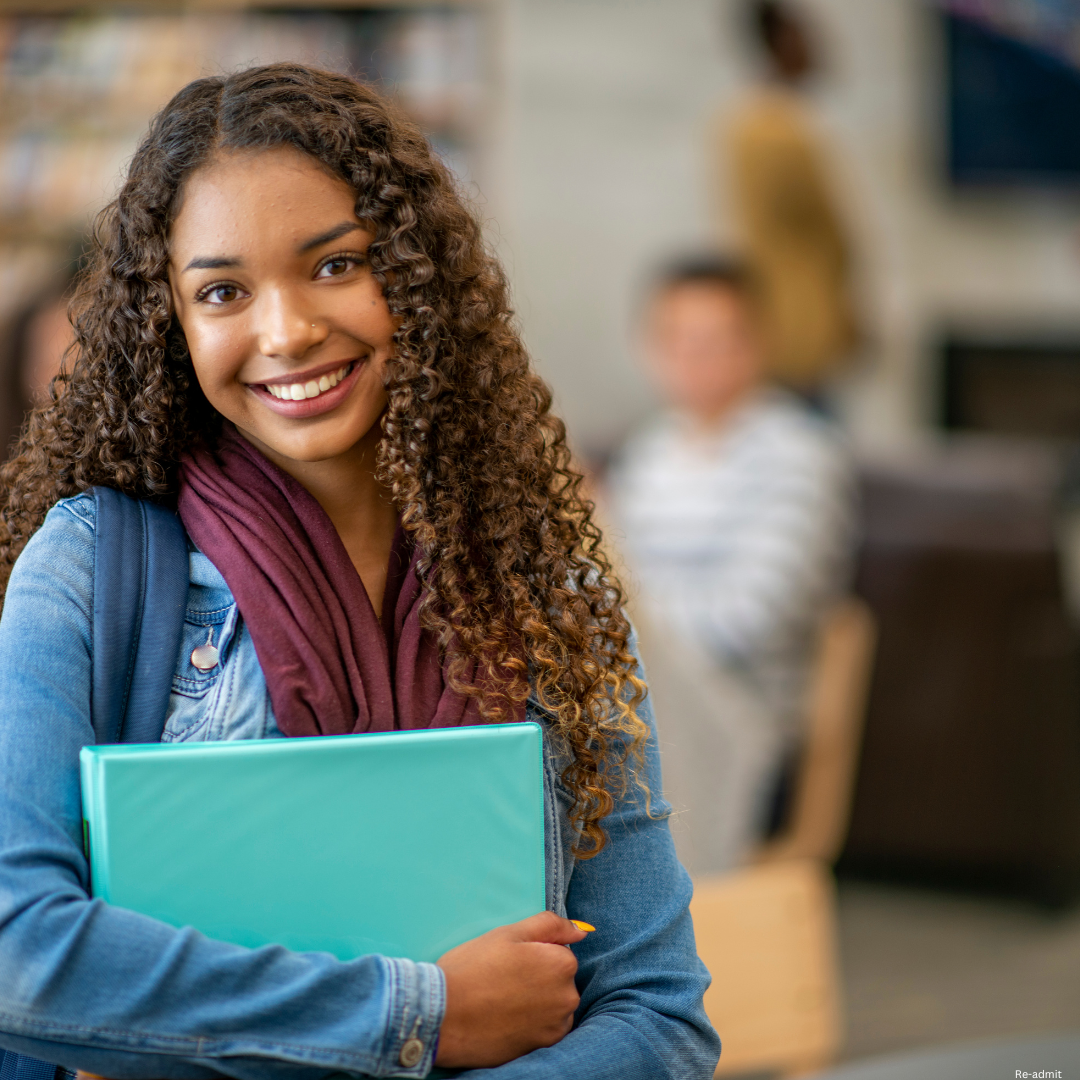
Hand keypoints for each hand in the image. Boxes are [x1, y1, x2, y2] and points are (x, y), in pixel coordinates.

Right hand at [434, 911, 587, 1068]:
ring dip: (536, 1000)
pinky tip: (507, 1017)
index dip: (532, 952)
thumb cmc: (474, 967)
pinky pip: (546, 1027)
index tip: (509, 959)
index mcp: (562, 963)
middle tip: (502, 978)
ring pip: (553, 1003)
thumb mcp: (509, 933)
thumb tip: (581, 930)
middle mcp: (568, 996)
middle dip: (537, 976)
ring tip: (502, 999)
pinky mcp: (543, 1047)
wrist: (444, 1016)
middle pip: (558, 978)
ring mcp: (556, 1025)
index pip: (558, 950)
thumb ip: (550, 925)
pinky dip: (532, 1022)